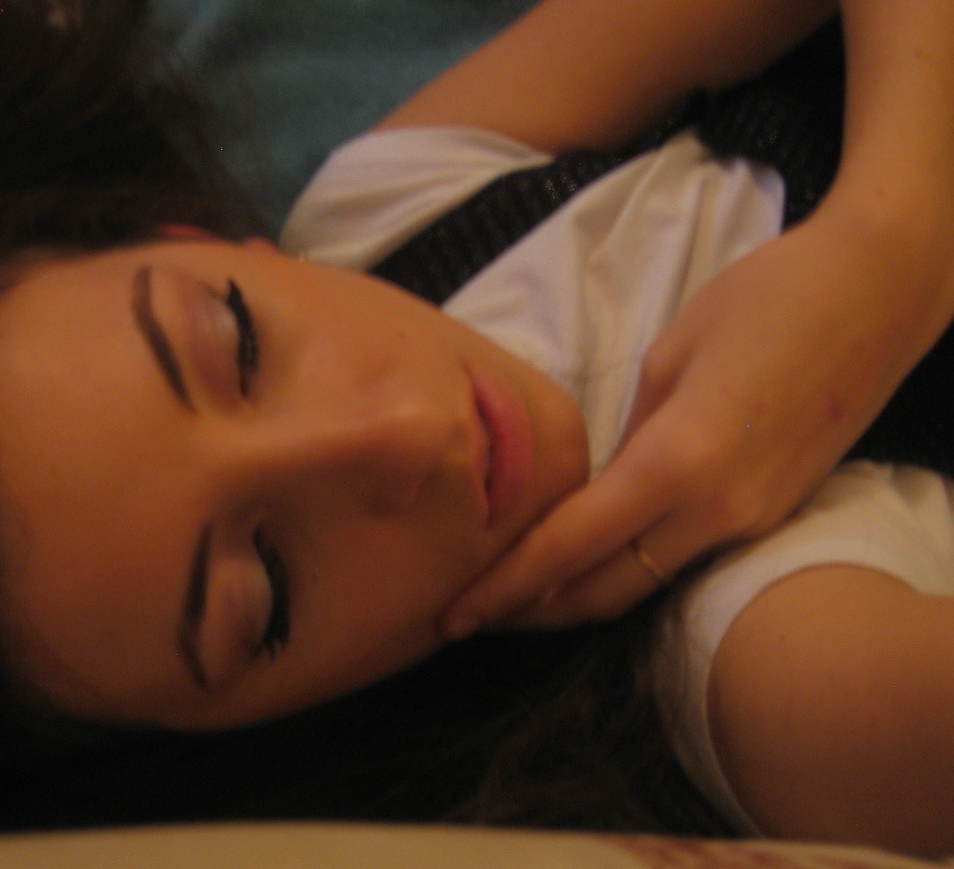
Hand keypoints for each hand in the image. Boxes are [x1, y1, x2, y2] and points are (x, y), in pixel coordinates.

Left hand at [442, 208, 952, 633]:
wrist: (879, 291)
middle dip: (531, 612)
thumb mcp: (669, 356)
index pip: (572, 546)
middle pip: (605, 590)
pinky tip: (587, 564)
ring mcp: (751, 521)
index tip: (454, 614)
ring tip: (514, 600)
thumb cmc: (767, 300)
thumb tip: (602, 487)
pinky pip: (682, 560)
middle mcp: (717, 512)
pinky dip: (624, 572)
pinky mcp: (771, 515)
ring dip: (575, 600)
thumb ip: (629, 436)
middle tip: (468, 617)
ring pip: (643, 584)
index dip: (507, 587)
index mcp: (678, 463)